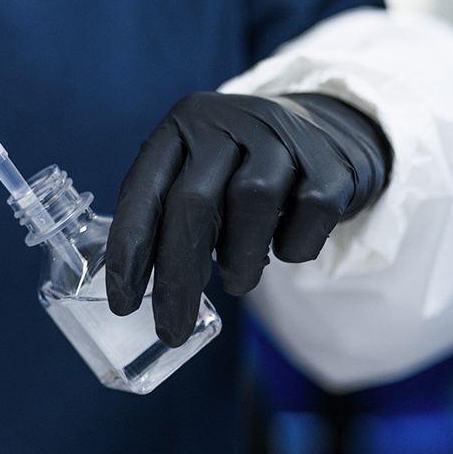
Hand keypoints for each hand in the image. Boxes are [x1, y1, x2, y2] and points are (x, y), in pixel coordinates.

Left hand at [105, 91, 391, 346]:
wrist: (329, 132)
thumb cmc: (244, 169)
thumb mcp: (198, 175)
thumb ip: (169, 215)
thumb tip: (142, 288)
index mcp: (180, 127)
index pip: (143, 191)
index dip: (129, 250)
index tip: (123, 303)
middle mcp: (225, 123)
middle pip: (192, 204)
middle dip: (176, 279)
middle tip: (171, 330)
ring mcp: (280, 135)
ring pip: (249, 203)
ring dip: (238, 261)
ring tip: (236, 282)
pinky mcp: (329, 160)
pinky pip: (308, 213)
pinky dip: (292, 247)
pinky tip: (283, 248)